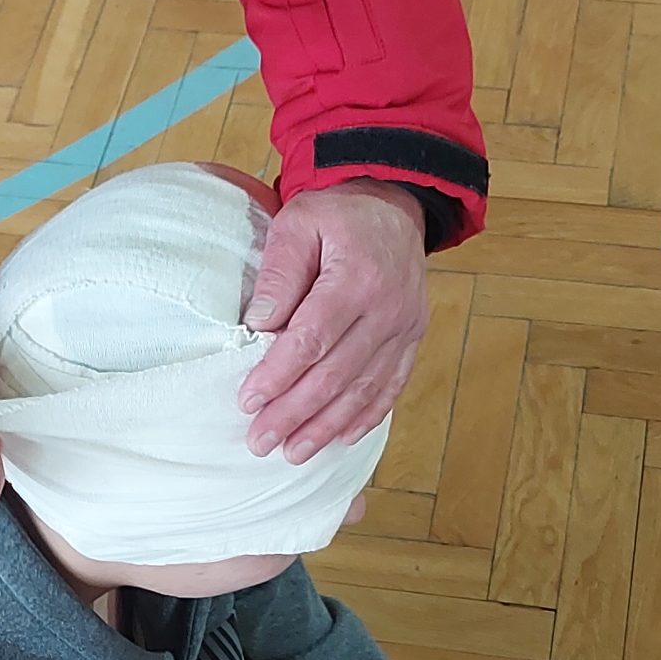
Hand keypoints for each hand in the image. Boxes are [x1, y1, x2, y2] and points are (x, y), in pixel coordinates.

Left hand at [240, 181, 429, 461]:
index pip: (312, 338)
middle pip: (336, 373)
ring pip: (363, 389)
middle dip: (295, 413)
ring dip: (326, 426)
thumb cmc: (338, 214)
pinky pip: (390, 387)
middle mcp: (388, 309)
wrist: (394, 206)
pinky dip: (365, 417)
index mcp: (357, 277)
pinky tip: (339, 439)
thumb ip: (279, 272)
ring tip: (292, 453)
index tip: (248, 401)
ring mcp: (405, 327)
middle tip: (260, 441)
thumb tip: (259, 324)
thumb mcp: (298, 223)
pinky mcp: (412, 339)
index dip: (279, 375)